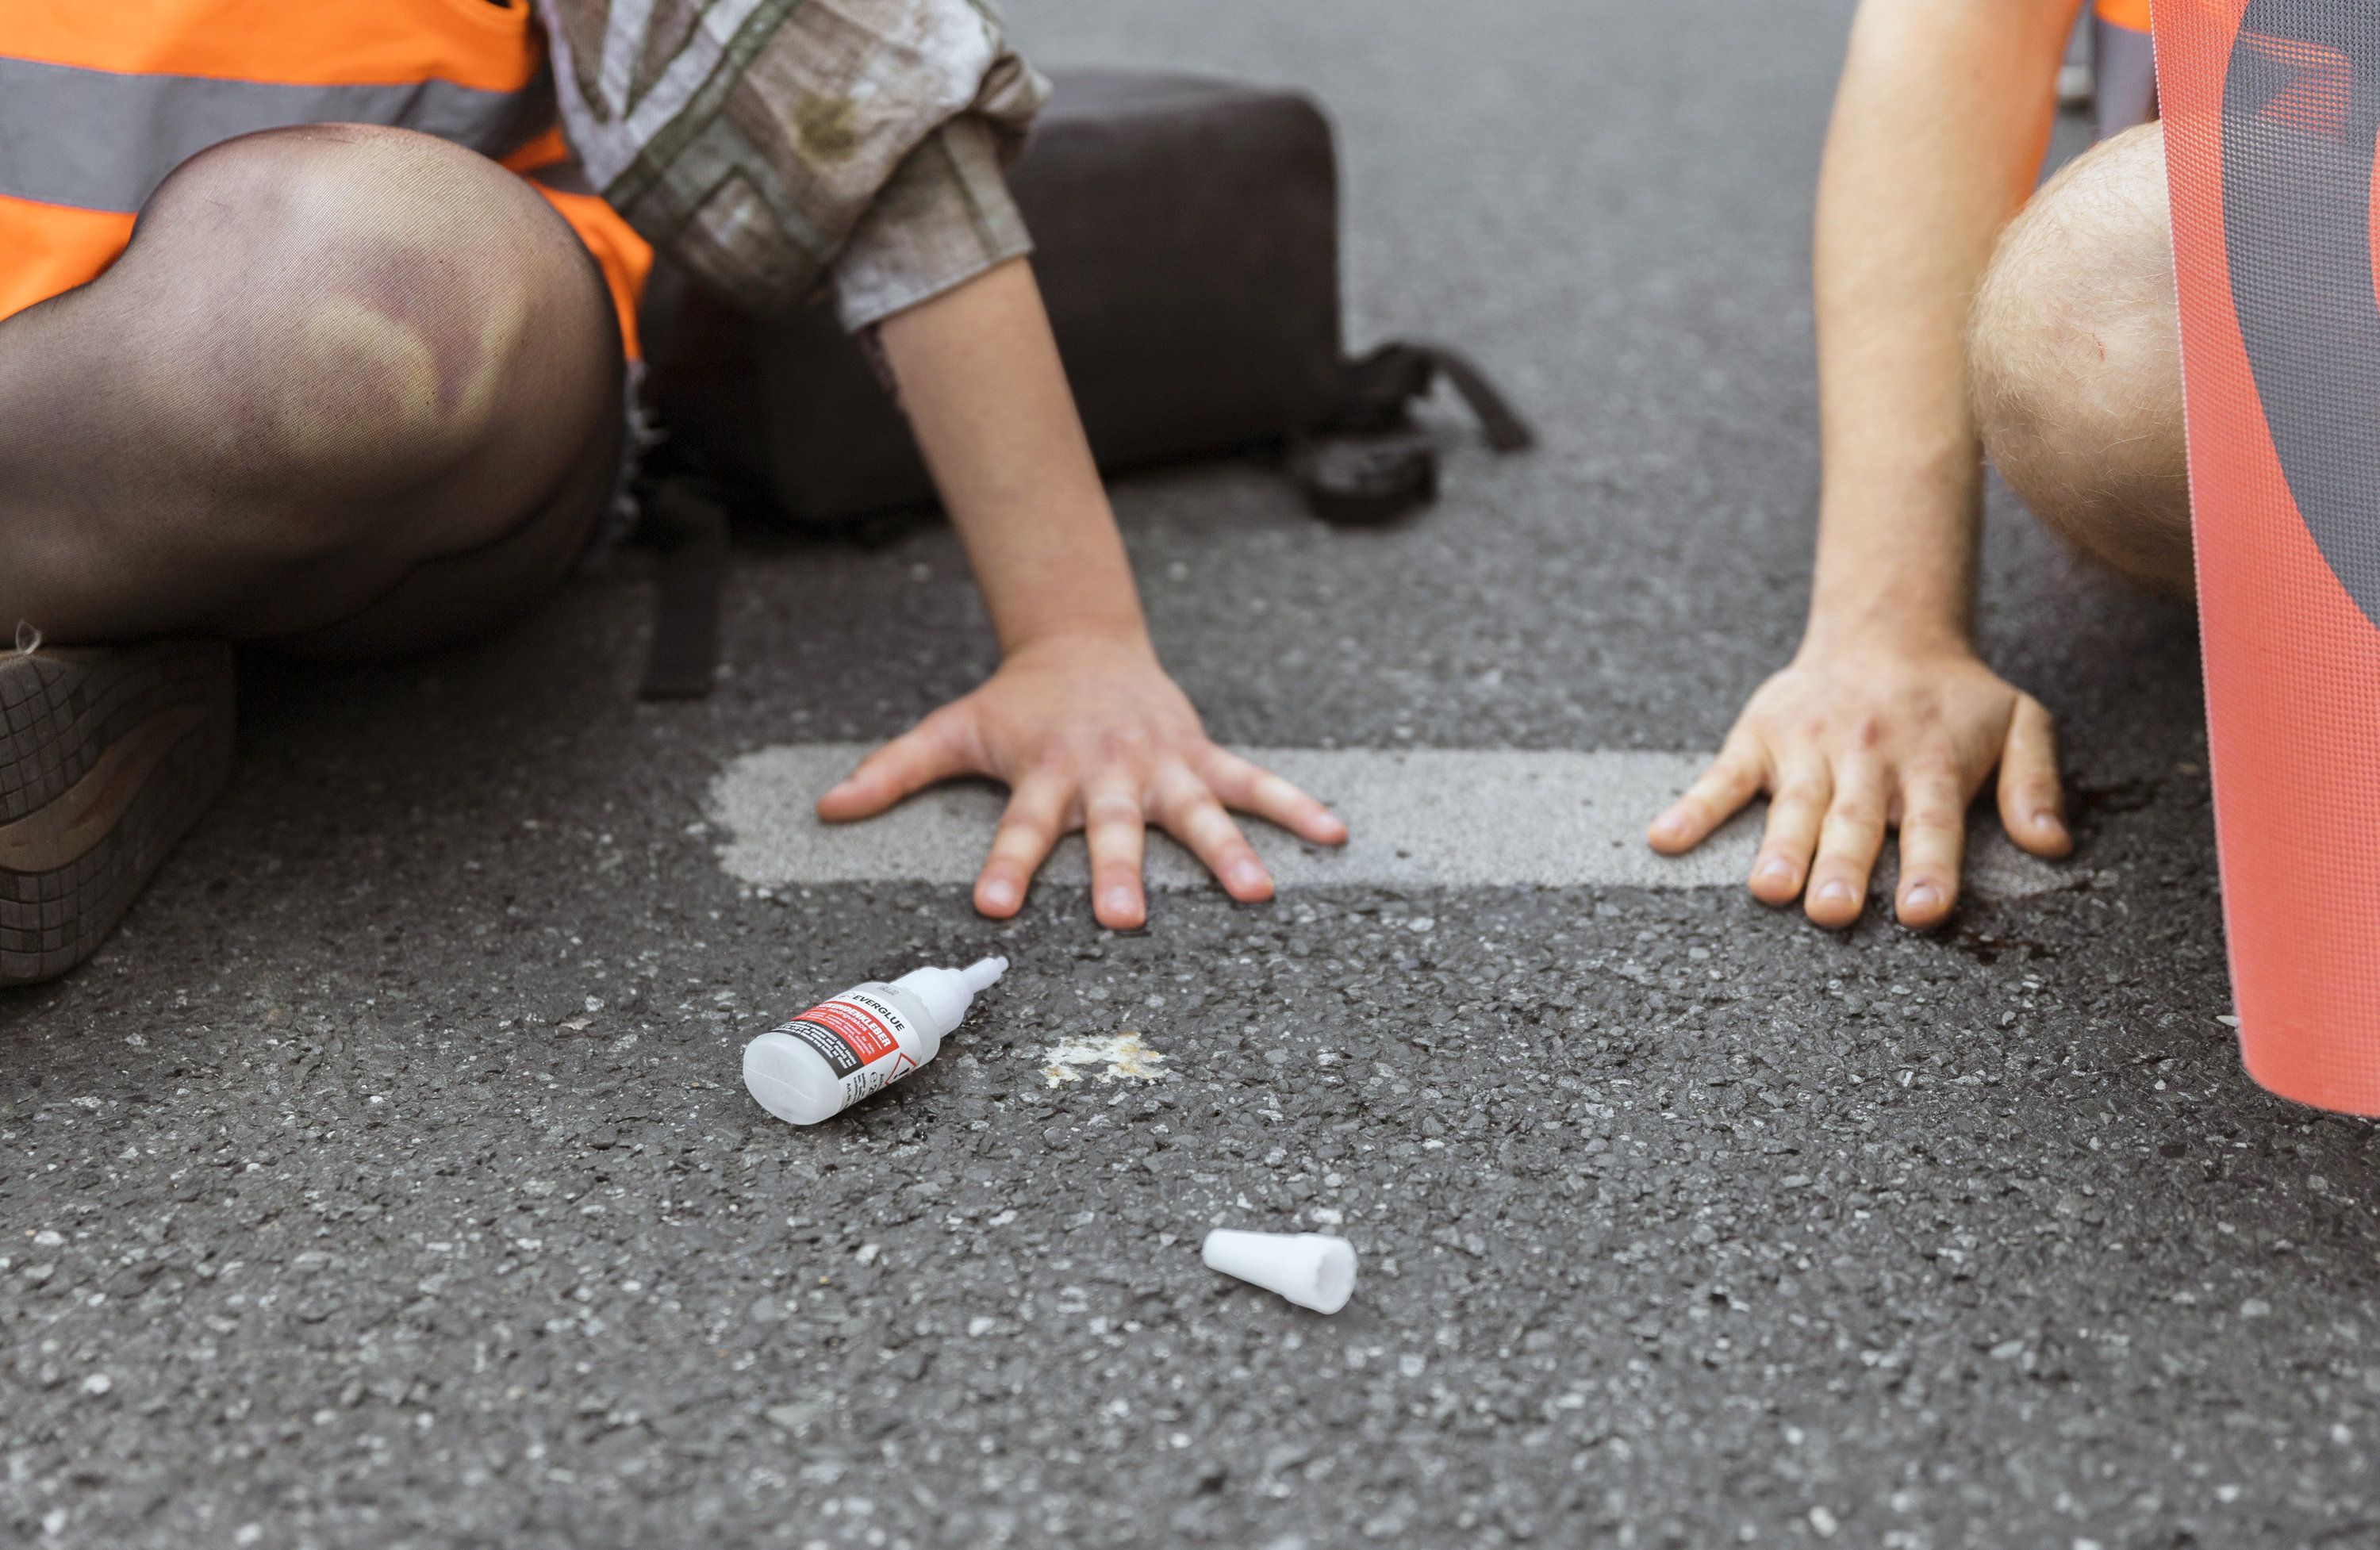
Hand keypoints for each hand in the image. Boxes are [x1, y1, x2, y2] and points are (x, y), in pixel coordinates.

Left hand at [815, 630, 1347, 927]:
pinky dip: (1295, 805)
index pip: (1020, 825)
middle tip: (1124, 919)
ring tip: (1254, 893)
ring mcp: (1160, 763)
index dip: (1007, 864)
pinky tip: (1334, 834)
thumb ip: (894, 771)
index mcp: (1044, 770)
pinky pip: (1255, 781)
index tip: (995, 906)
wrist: (1083, 637)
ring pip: (1196, 811)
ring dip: (1226, 850)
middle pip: (1112, 828)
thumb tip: (827, 808)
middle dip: (1118, 871)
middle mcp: (1105, 771)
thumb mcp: (953, 727)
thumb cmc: (1018, 700)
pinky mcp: (1201, 754)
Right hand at [1645, 638, 2070, 927]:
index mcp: (1931, 761)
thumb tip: (2052, 845)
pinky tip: (1664, 840)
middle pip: (1856, 820)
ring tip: (1769, 890)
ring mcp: (1808, 747)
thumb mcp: (2020, 722)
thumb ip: (2036, 783)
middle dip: (1844, 866)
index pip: (1933, 821)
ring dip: (1781, 848)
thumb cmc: (1952, 698)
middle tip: (1832, 912)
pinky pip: (1721, 778)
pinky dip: (1692, 809)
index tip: (1921, 911)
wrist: (1883, 629)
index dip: (1928, 866)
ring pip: (1794, 806)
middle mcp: (1869, 757)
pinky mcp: (1760, 738)